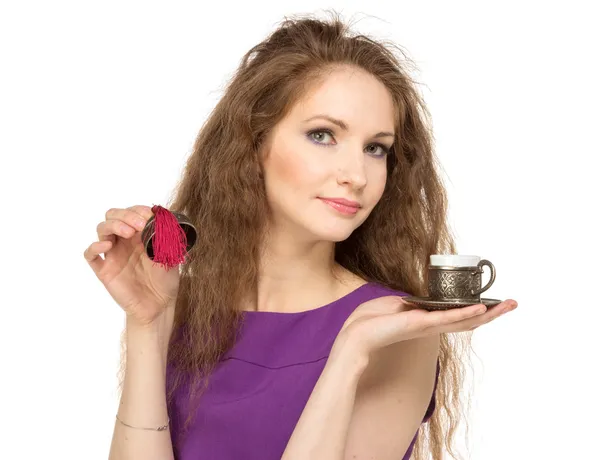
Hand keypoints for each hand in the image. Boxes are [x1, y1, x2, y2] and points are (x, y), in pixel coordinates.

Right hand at [83, 205, 180, 327]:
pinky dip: (94, 246)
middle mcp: (124, 241)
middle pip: (113, 216)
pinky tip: (107, 245)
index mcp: (140, 235)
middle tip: (140, 224)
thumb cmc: (166, 280)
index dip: (138, 210)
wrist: (159, 305)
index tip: (149, 215)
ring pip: (102, 229)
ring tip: (128, 232)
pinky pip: (90, 255)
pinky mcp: (104, 270)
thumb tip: (164, 220)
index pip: (132, 212)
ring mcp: (113, 254)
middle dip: (126, 215)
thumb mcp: (172, 256)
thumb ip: (167, 239)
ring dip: (113, 225)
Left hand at [336, 296, 517, 356]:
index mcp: (426, 320)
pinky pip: (447, 318)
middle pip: (467, 320)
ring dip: (486, 313)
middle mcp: (431, 326)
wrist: (355, 335)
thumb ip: (409, 304)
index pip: (456, 316)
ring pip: (463, 320)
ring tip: (505, 306)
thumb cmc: (370, 322)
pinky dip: (464, 313)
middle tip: (512, 304)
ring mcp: (428, 327)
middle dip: (491, 313)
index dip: (476, 312)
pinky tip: (480, 308)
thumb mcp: (393, 306)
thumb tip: (415, 299)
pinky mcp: (420, 325)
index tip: (493, 304)